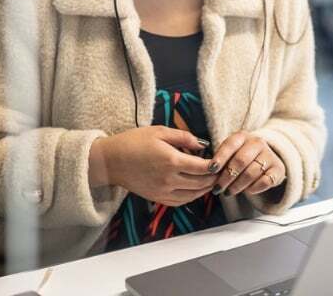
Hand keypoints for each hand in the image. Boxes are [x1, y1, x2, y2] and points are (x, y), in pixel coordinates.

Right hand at [90, 126, 216, 206]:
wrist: (111, 161)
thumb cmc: (133, 142)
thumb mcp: (159, 131)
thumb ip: (184, 137)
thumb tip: (202, 144)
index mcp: (171, 161)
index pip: (203, 167)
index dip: (216, 165)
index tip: (221, 160)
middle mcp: (169, 179)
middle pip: (201, 183)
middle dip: (214, 178)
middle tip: (221, 171)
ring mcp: (163, 191)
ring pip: (193, 195)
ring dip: (206, 189)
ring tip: (212, 180)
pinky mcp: (157, 198)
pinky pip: (181, 201)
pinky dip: (192, 197)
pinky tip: (196, 190)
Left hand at [209, 131, 285, 196]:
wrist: (265, 160)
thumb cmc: (240, 157)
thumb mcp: (230, 153)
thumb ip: (220, 159)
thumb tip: (206, 171)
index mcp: (242, 136)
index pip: (230, 145)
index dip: (220, 158)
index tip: (211, 170)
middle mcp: (257, 143)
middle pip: (240, 161)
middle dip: (227, 177)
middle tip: (218, 188)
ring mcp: (269, 155)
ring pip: (251, 173)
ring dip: (238, 186)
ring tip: (229, 192)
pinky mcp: (278, 169)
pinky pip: (265, 181)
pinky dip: (254, 188)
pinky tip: (247, 191)